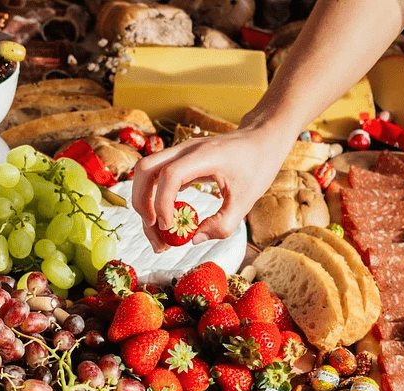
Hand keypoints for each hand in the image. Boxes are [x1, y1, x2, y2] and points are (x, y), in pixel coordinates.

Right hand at [131, 125, 292, 252]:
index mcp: (203, 155)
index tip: (169, 228)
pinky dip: (152, 199)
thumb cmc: (258, 165)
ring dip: (142, 203)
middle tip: (154, 231)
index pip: (169, 176)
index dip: (163, 204)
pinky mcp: (179, 161)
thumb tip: (194, 240)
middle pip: (144, 170)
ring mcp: (179, 153)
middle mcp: (185, 149)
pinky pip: (155, 178)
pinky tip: (165, 222)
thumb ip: (222, 224)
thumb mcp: (246, 200)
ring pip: (144, 173)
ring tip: (157, 232)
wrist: (262, 138)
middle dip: (141, 203)